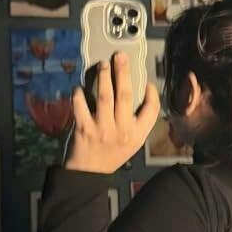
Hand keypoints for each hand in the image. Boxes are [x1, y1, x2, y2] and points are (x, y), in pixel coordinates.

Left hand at [65, 53, 159, 174]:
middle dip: (123, 72)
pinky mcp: (84, 129)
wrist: (89, 174)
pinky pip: (81, 107)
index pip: (151, 110)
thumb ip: (138, 121)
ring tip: (103, 64)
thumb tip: (141, 93)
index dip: (152, 94)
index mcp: (137, 134)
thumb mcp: (133, 142)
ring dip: (103, 77)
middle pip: (125, 95)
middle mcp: (122, 131)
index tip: (147, 82)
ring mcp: (102, 129)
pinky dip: (79, 95)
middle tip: (120, 57)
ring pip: (104, 97)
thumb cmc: (112, 154)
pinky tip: (79, 87)